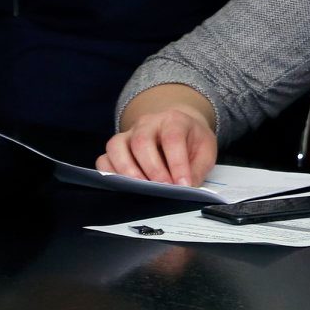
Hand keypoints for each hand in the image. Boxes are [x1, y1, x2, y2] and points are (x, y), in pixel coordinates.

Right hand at [98, 86, 217, 186]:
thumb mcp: (205, 151)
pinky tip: (124, 186)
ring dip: (127, 171)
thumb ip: (198, 169)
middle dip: (152, 169)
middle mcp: (147, 123)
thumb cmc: (191, 141)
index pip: (172, 138)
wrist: (178, 127)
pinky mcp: (115, 147)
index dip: (177, 163)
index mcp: (173, 120)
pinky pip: (104, 158)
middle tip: (163, 188)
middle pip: (141, 142)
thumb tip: (188, 188)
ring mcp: (128, 133)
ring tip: (142, 188)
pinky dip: (110, 173)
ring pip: (116, 147)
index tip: (183, 184)